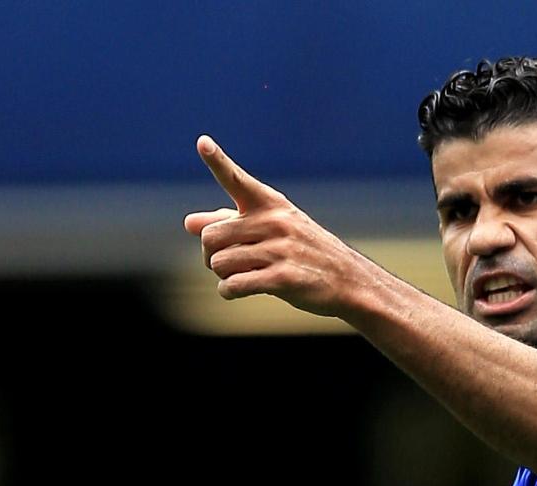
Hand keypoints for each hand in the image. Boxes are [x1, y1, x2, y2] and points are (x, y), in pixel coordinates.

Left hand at [183, 135, 363, 314]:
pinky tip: (235, 291)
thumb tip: (188, 223)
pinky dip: (228, 291)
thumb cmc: (304, 252)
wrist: (348, 280)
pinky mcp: (284, 278)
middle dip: (210, 255)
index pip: (237, 180)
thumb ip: (228, 223)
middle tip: (227, 263)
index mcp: (270, 204)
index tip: (202, 142)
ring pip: (219, 263)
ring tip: (241, 276)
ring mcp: (281, 250)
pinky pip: (233, 285)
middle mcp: (275, 222)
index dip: (217, 161)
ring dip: (222, 275)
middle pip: (210, 237)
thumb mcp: (271, 230)